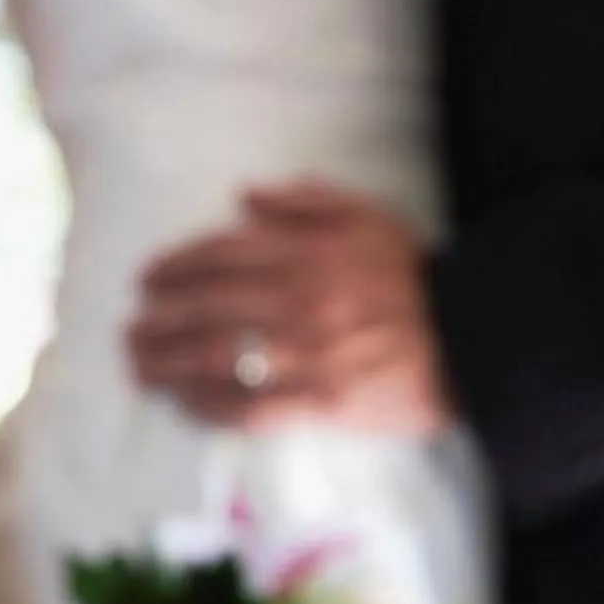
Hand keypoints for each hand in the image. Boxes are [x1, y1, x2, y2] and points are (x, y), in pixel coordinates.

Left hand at [127, 182, 452, 435]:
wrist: (473, 337)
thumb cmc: (415, 277)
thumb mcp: (368, 216)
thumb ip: (306, 200)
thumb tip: (242, 197)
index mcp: (307, 253)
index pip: (220, 255)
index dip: (173, 267)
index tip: (145, 280)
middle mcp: (300, 302)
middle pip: (206, 310)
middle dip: (158, 321)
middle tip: (129, 332)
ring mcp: (310, 355)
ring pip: (218, 360)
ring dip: (168, 365)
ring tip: (140, 369)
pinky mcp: (323, 402)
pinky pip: (251, 407)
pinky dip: (210, 406)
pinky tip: (185, 404)